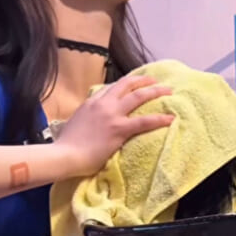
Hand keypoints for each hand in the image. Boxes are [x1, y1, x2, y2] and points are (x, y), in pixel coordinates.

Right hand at [54, 75, 173, 177]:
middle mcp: (102, 104)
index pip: (111, 87)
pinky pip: (144, 121)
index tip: (135, 84)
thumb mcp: (76, 122)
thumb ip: (87, 117)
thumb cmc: (67, 144)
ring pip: (138, 97)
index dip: (126, 84)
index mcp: (91, 102)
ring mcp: (111, 115)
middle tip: (155, 81)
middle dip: (143, 81)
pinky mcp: (119, 129)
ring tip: (169, 92)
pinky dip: (159, 118)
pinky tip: (171, 118)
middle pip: (126, 85)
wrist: (65, 155)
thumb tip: (94, 121)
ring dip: (155, 92)